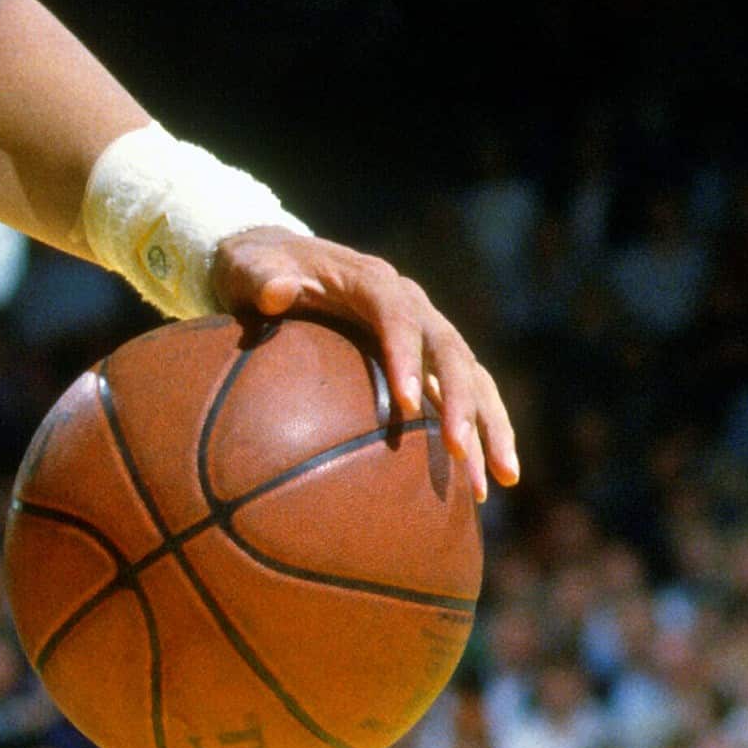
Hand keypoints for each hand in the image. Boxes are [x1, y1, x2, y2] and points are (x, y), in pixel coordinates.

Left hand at [210, 227, 519, 502]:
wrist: (278, 262)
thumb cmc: (256, 268)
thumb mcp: (247, 265)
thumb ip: (259, 277)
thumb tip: (276, 292)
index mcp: (369, 279)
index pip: (396, 315)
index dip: (405, 355)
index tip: (405, 403)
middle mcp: (409, 302)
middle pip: (448, 349)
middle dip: (458, 400)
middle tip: (458, 451)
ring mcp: (424, 329)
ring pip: (471, 375)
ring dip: (488, 425)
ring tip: (500, 480)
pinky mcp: (427, 357)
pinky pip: (464, 394)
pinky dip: (480, 433)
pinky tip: (482, 485)